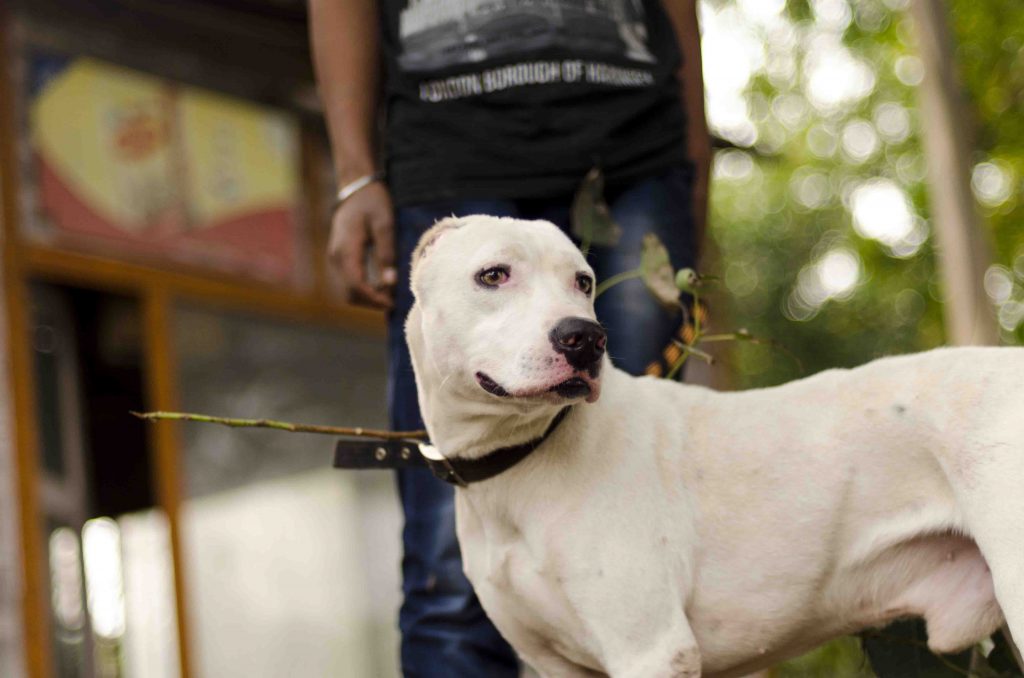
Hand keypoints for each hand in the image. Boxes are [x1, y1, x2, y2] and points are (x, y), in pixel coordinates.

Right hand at [328, 180, 396, 308]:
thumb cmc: (373, 202)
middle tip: (393, 302)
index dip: (374, 299)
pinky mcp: (339, 258)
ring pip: (347, 290)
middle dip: (371, 302)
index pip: (356, 286)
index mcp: (345, 250)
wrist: (356, 188)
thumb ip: (386, 253)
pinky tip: (380, 286)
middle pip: (349, 293)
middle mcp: (336, 258)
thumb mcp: (385, 224)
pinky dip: (362, 289)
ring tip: (389, 295)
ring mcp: (335, 258)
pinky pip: (348, 281)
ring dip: (367, 297)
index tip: (393, 304)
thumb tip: (389, 283)